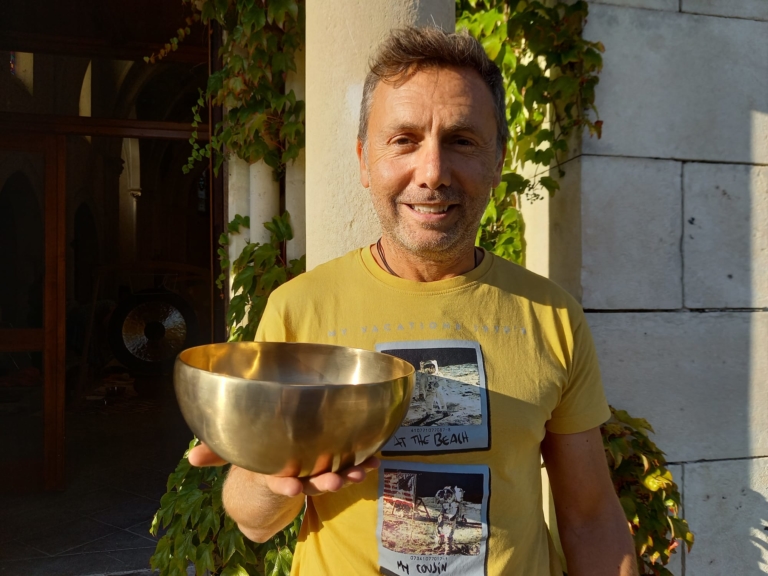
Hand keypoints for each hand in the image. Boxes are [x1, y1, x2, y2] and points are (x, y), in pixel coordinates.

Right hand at [188, 442, 379, 496]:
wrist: (274, 481)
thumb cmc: (256, 460)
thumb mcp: (237, 457)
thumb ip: (218, 454)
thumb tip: (190, 459)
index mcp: (274, 476)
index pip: (278, 483)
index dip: (284, 486)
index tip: (291, 487)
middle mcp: (296, 478)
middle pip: (310, 483)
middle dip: (323, 483)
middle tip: (335, 481)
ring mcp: (315, 474)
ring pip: (332, 479)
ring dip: (347, 476)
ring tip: (361, 472)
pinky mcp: (332, 465)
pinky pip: (349, 467)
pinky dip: (363, 463)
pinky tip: (376, 459)